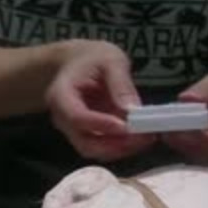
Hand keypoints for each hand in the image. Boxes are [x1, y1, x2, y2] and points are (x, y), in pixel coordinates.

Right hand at [45, 40, 155, 161]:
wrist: (78, 63)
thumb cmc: (92, 58)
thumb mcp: (110, 60)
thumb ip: (120, 83)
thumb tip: (132, 109)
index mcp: (61, 96)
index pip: (77, 117)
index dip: (101, 125)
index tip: (127, 126)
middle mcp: (63, 119)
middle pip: (84, 142)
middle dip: (115, 144)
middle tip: (144, 137)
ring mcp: (73, 130)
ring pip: (94, 150)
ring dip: (121, 149)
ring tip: (146, 137)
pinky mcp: (87, 136)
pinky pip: (102, 148)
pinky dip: (121, 147)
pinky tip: (140, 138)